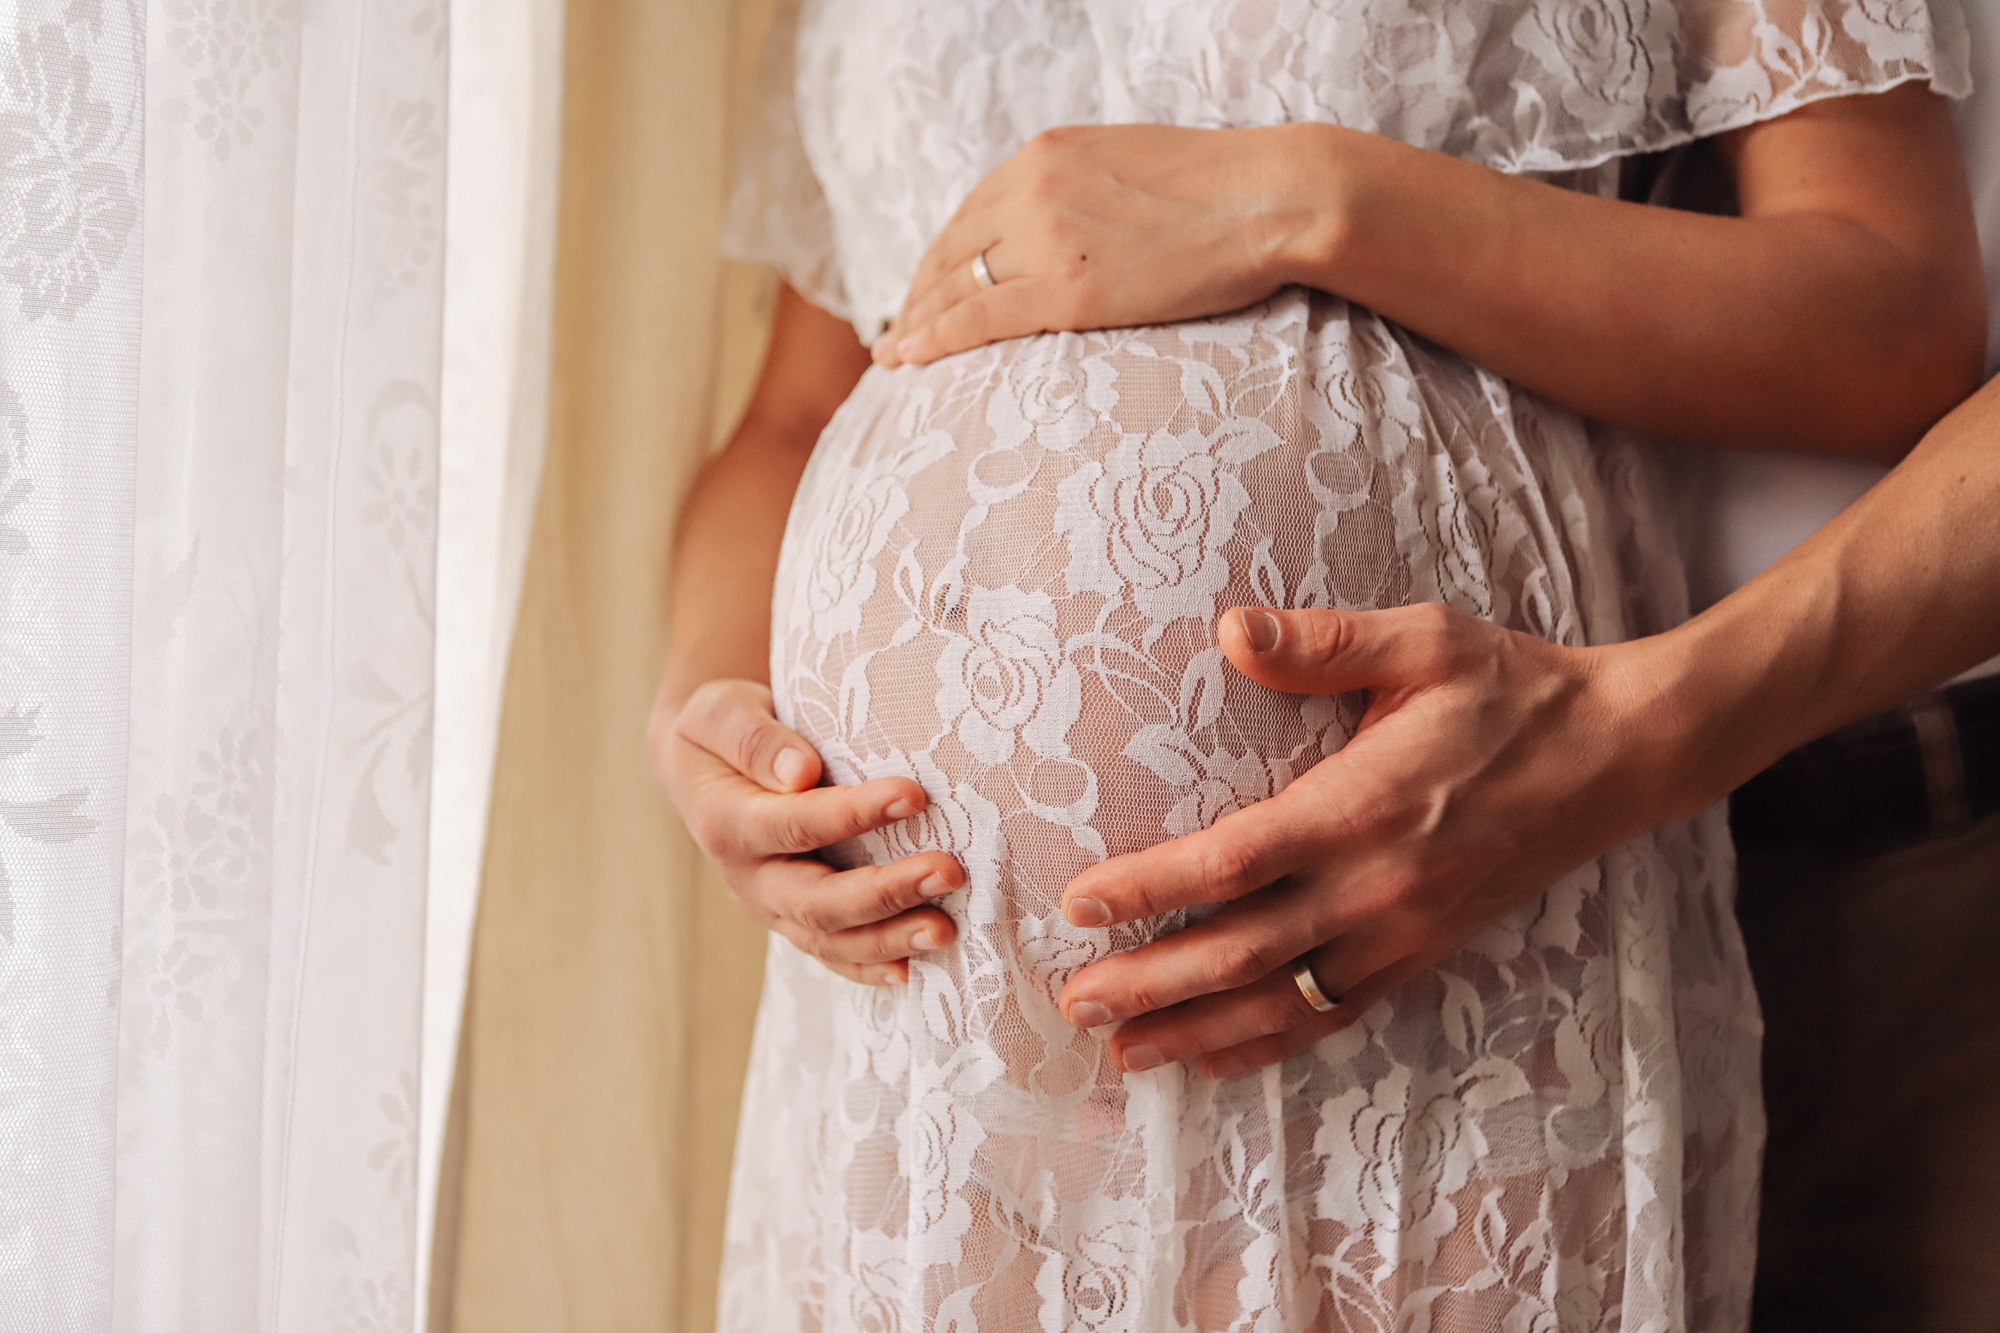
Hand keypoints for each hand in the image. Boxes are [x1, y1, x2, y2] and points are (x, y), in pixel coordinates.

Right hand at [650, 678, 961, 984]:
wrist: (703, 764)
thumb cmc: (721, 727)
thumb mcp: (720, 713)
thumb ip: (755, 740)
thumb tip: (800, 772)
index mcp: (727, 822)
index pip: (795, 825)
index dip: (853, 815)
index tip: (914, 795)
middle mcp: (748, 877)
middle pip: (816, 900)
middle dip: (885, 891)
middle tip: (949, 870)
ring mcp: (771, 906)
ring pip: (829, 939)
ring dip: (890, 938)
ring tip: (946, 929)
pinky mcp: (792, 919)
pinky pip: (832, 955)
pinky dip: (869, 968)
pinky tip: (911, 971)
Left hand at [873, 123, 1322, 366]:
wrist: (1271, 198)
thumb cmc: (1224, 189)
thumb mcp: (1131, 166)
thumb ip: (1084, 190)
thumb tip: (1073, 223)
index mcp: (1046, 153)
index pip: (969, 213)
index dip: (939, 257)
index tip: (922, 286)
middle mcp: (1032, 188)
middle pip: (951, 251)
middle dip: (917, 293)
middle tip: (897, 331)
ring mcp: (1047, 239)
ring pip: (956, 286)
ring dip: (917, 323)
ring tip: (896, 354)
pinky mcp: (1067, 290)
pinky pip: (978, 318)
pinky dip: (933, 339)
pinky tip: (908, 358)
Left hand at [1054, 603, 1701, 1076]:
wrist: (1616, 756)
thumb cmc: (1511, 691)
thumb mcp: (1424, 642)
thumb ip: (1324, 640)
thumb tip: (1230, 628)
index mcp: (1362, 806)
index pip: (1232, 862)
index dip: (1149, 889)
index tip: (1080, 905)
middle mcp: (1376, 886)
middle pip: (1240, 952)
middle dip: (1150, 984)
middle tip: (1072, 1003)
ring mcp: (1400, 932)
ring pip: (1281, 1001)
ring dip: (1196, 1031)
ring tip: (1122, 1052)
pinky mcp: (1422, 954)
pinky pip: (1334, 1013)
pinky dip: (1269, 1044)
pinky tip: (1215, 1058)